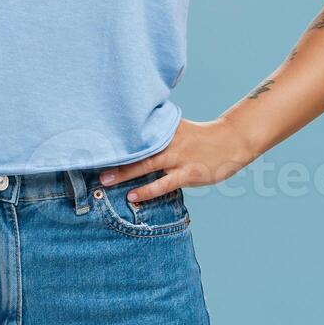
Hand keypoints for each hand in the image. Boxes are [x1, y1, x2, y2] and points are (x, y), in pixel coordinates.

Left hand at [98, 119, 262, 204]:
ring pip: (147, 164)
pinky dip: (148, 190)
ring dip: (125, 172)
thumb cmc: (201, 137)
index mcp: (165, 128)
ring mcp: (179, 157)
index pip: (135, 132)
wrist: (232, 140)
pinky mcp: (189, 172)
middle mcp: (169, 140)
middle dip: (113, 156)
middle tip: (91, 162)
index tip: (93, 143)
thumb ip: (157, 131)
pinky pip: (165, 183)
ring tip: (105, 181)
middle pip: (136, 147)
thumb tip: (131, 135)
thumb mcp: (178, 128)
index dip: (114, 138)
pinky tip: (133, 196)